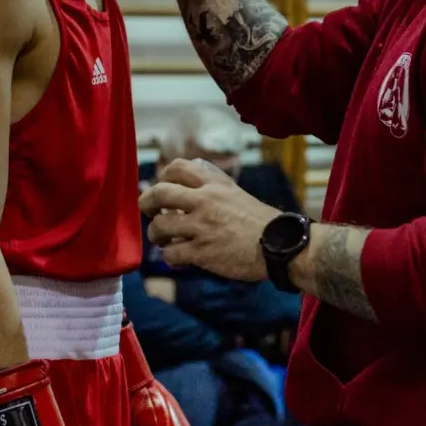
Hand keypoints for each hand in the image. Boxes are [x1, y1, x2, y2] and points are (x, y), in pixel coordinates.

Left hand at [138, 159, 280, 282]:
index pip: (177, 168)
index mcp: (215, 184)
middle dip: (145, 203)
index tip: (161, 187)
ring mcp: (202, 227)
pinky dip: (170, 256)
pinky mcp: (201, 252)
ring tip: (163, 239)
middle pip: (159, 193)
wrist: (280, 245)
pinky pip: (171, 253)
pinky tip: (178, 258)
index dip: (162, 177)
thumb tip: (187, 191)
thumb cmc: (261, 222)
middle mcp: (205, 201)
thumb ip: (213, 190)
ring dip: (156, 234)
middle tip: (146, 211)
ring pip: (160, 226)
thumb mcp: (236, 194)